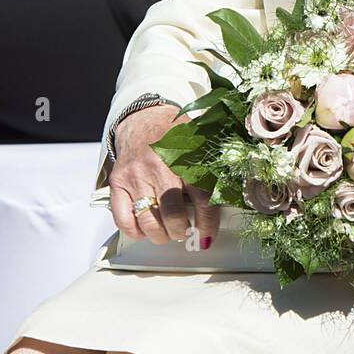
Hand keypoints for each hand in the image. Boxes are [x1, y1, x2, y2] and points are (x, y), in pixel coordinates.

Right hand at [107, 104, 221, 246]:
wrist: (143, 118)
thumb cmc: (175, 135)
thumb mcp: (201, 143)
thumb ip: (216, 167)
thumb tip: (236, 196)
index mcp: (186, 157)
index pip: (202, 199)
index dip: (206, 223)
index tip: (207, 235)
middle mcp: (160, 166)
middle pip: (173, 215)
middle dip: (181, 231)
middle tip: (185, 231)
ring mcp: (137, 175)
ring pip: (149, 221)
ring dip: (161, 234)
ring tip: (167, 232)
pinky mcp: (118, 181)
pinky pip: (124, 218)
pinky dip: (135, 231)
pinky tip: (144, 228)